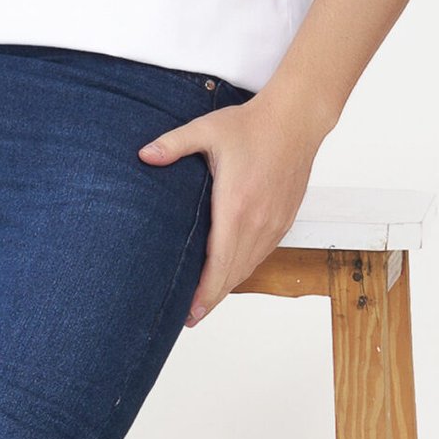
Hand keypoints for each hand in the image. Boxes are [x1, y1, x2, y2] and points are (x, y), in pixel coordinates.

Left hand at [138, 91, 324, 326]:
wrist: (296, 121)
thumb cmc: (252, 125)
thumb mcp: (206, 130)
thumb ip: (172, 145)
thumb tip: (143, 155)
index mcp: (236, 206)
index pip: (219, 263)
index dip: (205, 293)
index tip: (190, 313)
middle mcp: (258, 222)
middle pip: (234, 274)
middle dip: (212, 299)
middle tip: (190, 317)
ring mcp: (274, 223)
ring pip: (249, 267)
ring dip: (228, 286)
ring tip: (206, 301)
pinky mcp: (284, 220)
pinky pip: (262, 254)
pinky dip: (244, 268)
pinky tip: (230, 272)